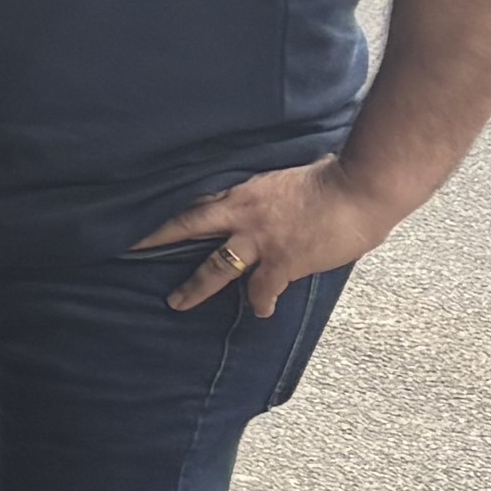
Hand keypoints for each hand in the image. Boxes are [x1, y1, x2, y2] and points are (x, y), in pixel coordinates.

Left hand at [136, 157, 397, 315]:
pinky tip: (260, 312)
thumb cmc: (333, 178)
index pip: (195, 201)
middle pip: (189, 228)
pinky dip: (261, 303)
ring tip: (178, 303)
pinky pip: (262, 291)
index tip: (139, 219)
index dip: (167, 211)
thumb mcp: (287, 179)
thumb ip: (269, 194)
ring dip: (196, 288)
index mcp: (243, 191)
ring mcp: (260, 241)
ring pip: (216, 269)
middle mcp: (243, 216)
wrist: (360, 189)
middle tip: (130, 252)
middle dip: (157, 241)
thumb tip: (268, 201)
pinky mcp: (283, 263)